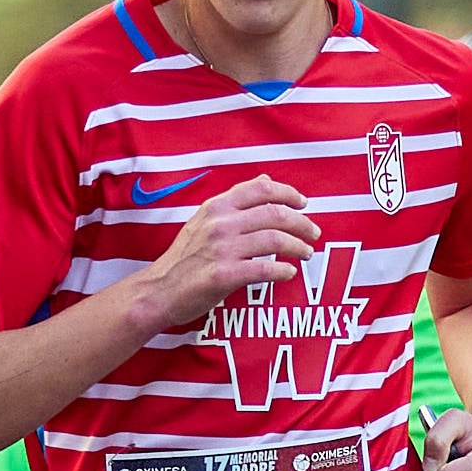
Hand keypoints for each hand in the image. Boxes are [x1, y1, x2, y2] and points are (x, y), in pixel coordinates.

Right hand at [130, 177, 321, 333]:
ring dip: (297, 246)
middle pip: (275, 214)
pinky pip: (263, 270)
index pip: (261, 189)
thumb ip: (235, 201)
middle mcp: (220, 223)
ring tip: (306, 253)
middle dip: (301, 223)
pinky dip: (282, 271)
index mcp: (217, 207)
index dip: (288, 193)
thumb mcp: (204, 220)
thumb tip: (265, 180)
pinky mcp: (222, 275)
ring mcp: (221, 249)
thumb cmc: (183, 258)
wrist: (158, 290)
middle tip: (313, 233)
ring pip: (274, 240)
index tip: (303, 203)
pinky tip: (289, 273)